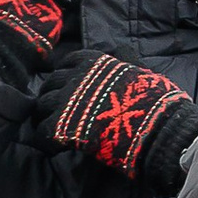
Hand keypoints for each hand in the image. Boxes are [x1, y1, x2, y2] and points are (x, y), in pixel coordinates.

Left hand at [38, 47, 197, 186]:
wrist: (156, 127)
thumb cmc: (154, 100)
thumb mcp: (142, 71)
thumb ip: (127, 60)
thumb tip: (121, 50)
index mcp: (94, 63)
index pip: (68, 61)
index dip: (65, 74)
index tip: (66, 86)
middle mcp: (77, 77)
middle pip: (50, 83)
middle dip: (51, 96)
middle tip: (56, 111)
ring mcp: (67, 101)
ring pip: (41, 106)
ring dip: (45, 117)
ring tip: (53, 130)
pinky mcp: (62, 126)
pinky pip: (41, 132)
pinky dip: (45, 140)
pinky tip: (55, 147)